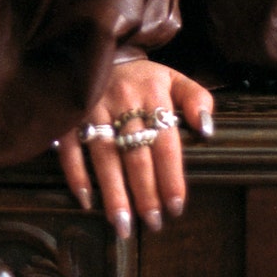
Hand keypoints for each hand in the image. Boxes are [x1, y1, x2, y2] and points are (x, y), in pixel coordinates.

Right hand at [54, 58, 213, 236]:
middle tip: (153, 223)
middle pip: (136, 154)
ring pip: (105, 155)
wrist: (98, 51)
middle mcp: (123, 99)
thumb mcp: (174, 78)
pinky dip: (77, 174)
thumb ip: (197, 99)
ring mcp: (93, 107)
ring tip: (123, 225)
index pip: (166, 142)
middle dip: (146, 193)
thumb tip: (207, 130)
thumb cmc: (141, 77)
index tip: (177, 207)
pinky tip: (87, 200)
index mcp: (153, 91)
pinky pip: (71, 147)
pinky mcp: (69, 114)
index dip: (171, 177)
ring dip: (114, 193)